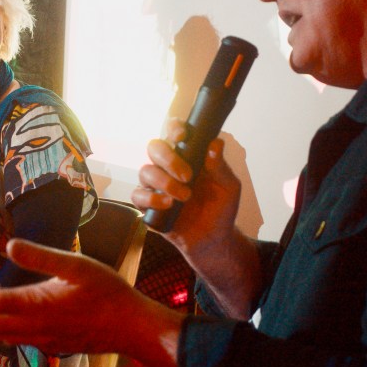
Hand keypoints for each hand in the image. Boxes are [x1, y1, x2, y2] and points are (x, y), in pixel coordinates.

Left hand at [0, 240, 183, 366]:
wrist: (131, 327)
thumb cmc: (107, 292)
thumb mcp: (76, 265)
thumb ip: (41, 255)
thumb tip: (9, 244)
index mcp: (35, 305)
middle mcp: (32, 327)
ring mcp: (41, 339)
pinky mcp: (50, 344)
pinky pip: (15, 338)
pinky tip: (2, 314)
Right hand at [131, 119, 241, 257]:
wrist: (214, 238)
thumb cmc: (220, 208)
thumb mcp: (228, 186)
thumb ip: (220, 166)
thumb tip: (215, 144)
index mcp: (187, 155)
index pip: (174, 133)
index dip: (173, 129)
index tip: (182, 136)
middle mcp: (168, 166)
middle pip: (154, 147)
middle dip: (168, 158)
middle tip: (188, 175)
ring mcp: (156, 185)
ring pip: (145, 170)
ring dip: (165, 182)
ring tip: (185, 196)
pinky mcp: (148, 204)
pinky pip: (137, 195)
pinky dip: (152, 198)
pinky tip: (169, 205)